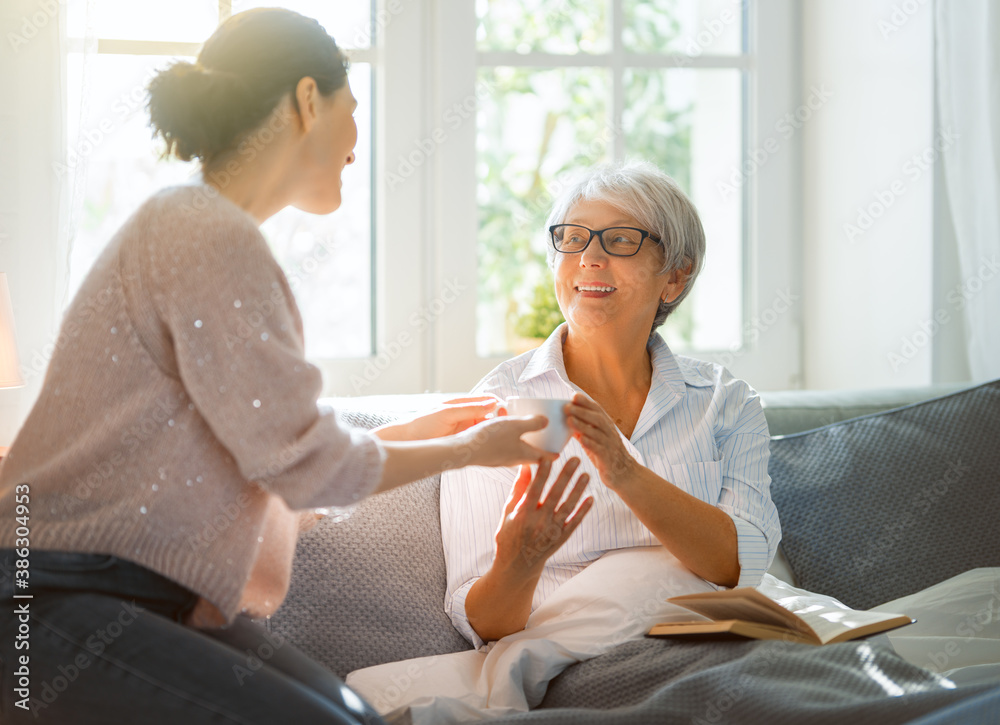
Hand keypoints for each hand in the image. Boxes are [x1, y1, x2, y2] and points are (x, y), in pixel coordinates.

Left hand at [372, 396, 500, 441]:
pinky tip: (493, 444)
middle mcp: (465, 415)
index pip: (486, 400)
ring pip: (486, 428)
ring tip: (504, 435)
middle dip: (499, 419)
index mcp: (461, 403)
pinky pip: (479, 440)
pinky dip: (487, 441)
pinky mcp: (462, 442)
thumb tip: (493, 403)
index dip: (498, 404)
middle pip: (489, 415)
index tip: (509, 410)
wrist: (407, 441)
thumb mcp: (447, 413)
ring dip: (494, 431)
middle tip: (509, 426)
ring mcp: (464, 429)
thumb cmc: (423, 423)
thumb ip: (470, 409)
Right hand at [455, 414, 558, 468]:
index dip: (554, 454)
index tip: (561, 452)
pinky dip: (508, 439)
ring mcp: (501, 459)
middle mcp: (515, 460)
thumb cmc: (490, 439)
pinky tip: (501, 428)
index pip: (546, 458)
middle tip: (544, 438)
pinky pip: (504, 447)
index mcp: (525, 455)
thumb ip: (533, 423)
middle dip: (539, 448)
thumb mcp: (515, 425)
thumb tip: (547, 421)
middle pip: (532, 455)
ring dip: (522, 442)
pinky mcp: (490, 456)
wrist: (462, 451)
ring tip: (522, 429)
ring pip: (517, 451)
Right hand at [494, 458, 592, 573]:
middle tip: (576, 459)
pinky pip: (574, 523)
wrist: (517, 566)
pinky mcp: (560, 538)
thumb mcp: (507, 512)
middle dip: (565, 476)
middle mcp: (538, 522)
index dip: (542, 474)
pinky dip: (583, 511)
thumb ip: (518, 489)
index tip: (549, 458)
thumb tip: (525, 466)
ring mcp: (551, 531)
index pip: (534, 490)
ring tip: (586, 475)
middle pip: (555, 495)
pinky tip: (591, 498)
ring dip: (578, 490)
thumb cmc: (509, 535)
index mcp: (522, 514)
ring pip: (567, 507)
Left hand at [566, 393, 638, 489]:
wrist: (625, 474)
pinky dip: (590, 443)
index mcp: (607, 427)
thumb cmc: (606, 455)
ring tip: (569, 420)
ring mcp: (610, 445)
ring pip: (597, 432)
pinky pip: (600, 449)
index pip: (598, 410)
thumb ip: (584, 430)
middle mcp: (610, 433)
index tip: (574, 396)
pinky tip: (581, 439)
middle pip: (597, 418)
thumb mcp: (595, 440)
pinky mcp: (608, 459)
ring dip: (583, 425)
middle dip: (582, 411)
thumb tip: (568, 420)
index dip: (586, 403)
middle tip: (567, 407)